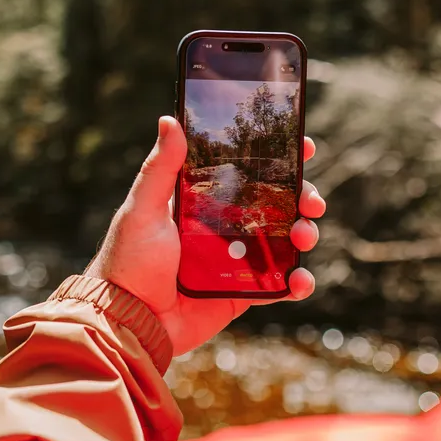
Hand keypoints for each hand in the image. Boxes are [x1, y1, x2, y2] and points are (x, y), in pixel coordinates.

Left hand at [85, 116, 324, 356]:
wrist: (128, 320)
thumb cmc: (129, 260)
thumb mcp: (142, 209)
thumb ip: (160, 168)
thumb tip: (169, 119)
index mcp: (203, 200)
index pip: (247, 170)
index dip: (279, 158)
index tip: (303, 146)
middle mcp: (224, 226)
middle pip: (276, 203)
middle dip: (302, 196)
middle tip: (311, 200)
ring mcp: (236, 259)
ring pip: (284, 240)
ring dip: (304, 233)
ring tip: (305, 236)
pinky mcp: (242, 293)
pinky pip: (278, 285)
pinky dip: (297, 282)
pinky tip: (300, 281)